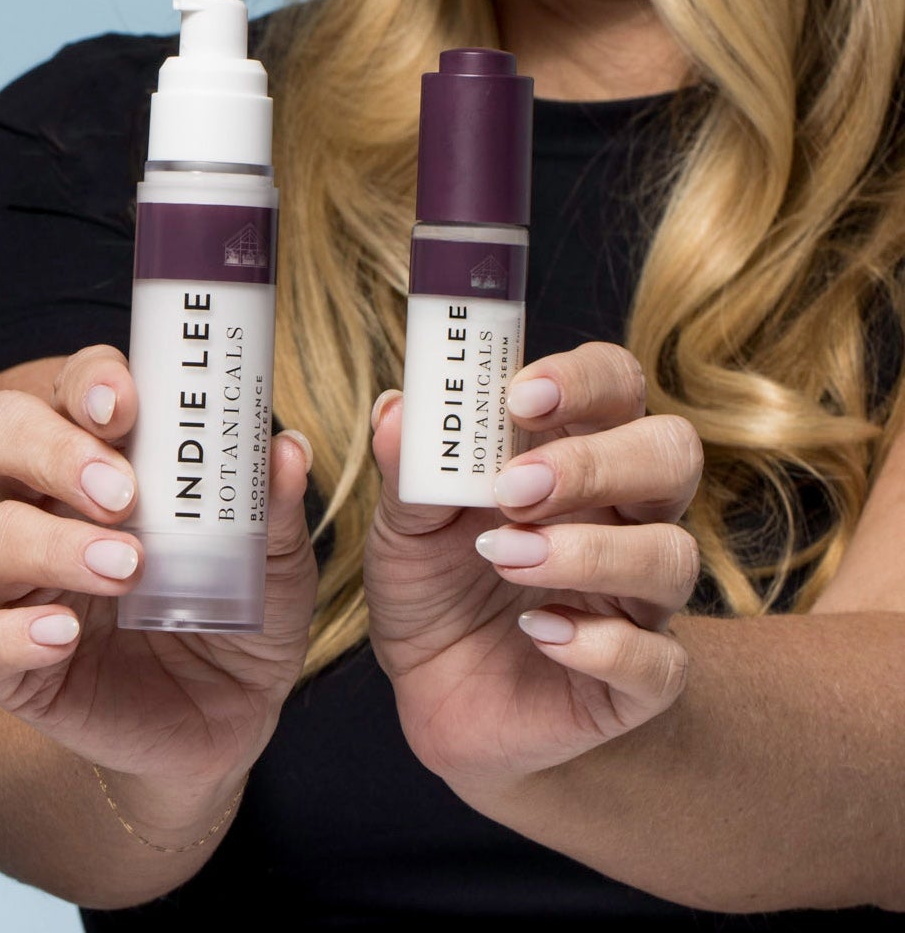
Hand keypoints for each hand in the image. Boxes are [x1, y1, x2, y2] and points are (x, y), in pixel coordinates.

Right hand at [0, 345, 315, 840]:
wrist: (229, 724)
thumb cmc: (240, 614)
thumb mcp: (274, 564)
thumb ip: (273, 510)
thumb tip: (286, 451)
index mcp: (104, 456)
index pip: (72, 389)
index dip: (88, 382)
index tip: (125, 404)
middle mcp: (48, 505)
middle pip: (0, 436)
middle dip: (52, 449)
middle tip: (119, 492)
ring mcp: (23, 584)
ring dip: (52, 543)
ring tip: (126, 567)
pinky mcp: (14, 664)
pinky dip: (9, 634)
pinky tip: (63, 634)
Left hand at [365, 341, 701, 803]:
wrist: (435, 692)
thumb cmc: (432, 581)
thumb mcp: (402, 522)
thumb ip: (407, 467)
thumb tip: (397, 407)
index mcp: (571, 451)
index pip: (615, 383)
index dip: (583, 378)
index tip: (520, 396)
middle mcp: (622, 515)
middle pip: (670, 453)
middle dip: (596, 462)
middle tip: (514, 487)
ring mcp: (639, 598)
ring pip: (673, 555)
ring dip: (587, 552)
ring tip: (503, 556)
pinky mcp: (639, 681)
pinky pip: (660, 662)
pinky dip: (602, 645)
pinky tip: (537, 633)